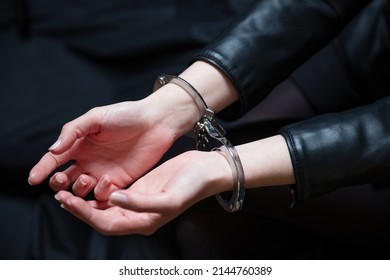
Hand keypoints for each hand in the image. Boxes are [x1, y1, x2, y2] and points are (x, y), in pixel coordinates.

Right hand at [28, 94, 195, 199]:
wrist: (156, 122)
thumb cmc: (126, 115)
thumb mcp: (96, 117)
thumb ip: (73, 131)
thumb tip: (52, 150)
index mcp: (80, 144)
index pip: (55, 159)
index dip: (42, 169)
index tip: (33, 179)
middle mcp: (89, 160)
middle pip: (65, 178)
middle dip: (58, 183)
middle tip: (60, 179)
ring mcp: (104, 171)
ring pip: (82, 189)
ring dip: (78, 189)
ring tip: (85, 177)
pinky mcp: (120, 181)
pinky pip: (104, 194)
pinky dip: (100, 193)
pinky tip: (105, 182)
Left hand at [53, 150, 232, 234]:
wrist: (205, 170)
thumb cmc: (192, 186)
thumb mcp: (169, 198)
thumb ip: (141, 203)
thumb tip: (113, 199)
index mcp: (144, 223)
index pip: (107, 224)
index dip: (85, 215)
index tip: (68, 201)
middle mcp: (137, 216)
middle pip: (101, 218)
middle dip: (79, 209)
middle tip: (60, 195)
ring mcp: (137, 203)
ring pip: (105, 207)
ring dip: (86, 200)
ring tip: (67, 189)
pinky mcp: (139, 189)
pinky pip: (113, 194)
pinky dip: (99, 190)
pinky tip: (89, 181)